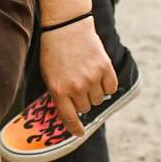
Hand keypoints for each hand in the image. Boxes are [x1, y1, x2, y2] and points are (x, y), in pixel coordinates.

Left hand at [39, 22, 115, 139]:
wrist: (66, 27)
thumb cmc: (54, 52)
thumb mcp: (49, 75)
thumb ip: (59, 94)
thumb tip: (70, 113)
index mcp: (58, 90)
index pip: (69, 118)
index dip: (75, 128)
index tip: (79, 133)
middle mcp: (75, 87)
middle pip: (85, 108)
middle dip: (81, 101)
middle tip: (77, 85)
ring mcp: (91, 78)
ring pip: (98, 99)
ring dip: (94, 93)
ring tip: (87, 77)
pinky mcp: (105, 68)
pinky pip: (111, 88)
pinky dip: (107, 85)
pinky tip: (99, 75)